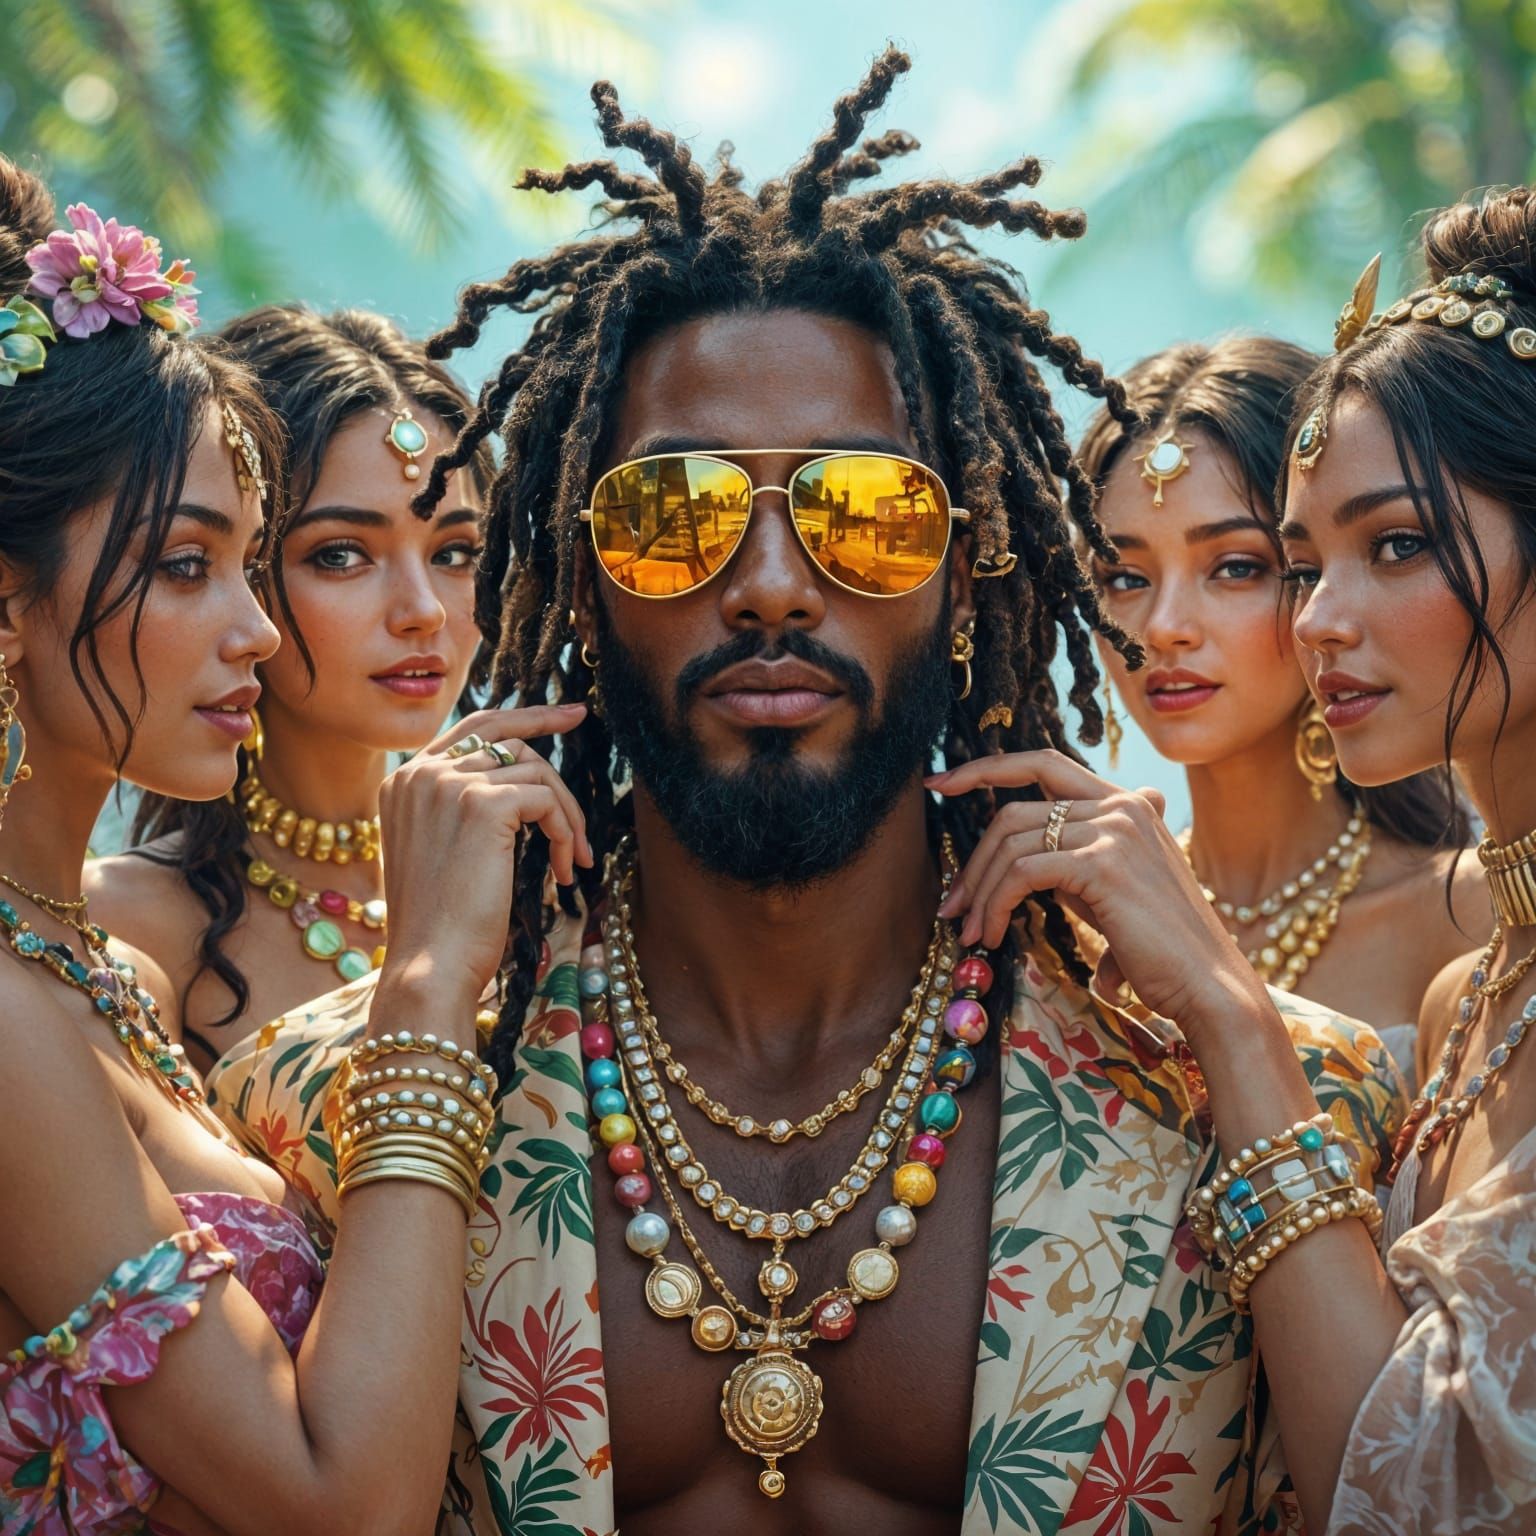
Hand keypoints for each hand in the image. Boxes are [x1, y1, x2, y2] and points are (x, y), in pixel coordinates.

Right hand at [377, 703, 592, 1005]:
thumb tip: (518, 784)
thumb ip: (461, 809)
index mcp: (402, 781)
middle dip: (549, 728)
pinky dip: (565, 831)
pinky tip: (563, 869)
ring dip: (566, 816)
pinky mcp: (483, 804)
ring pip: (535, 772)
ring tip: (571, 859)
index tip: (562, 714)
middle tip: (582, 720)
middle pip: (507, 739)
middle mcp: (420, 773)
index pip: (470, 729)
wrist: (429, 965)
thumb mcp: (440, 852)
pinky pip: (546, 800)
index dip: (520, 718)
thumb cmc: (440, 925)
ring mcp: (450, 784)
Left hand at [927, 749, 1267, 1033]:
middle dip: (974, 860)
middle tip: (952, 905)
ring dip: (980, 891)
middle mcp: (1122, 805)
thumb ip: (1076, 864)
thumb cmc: (1161, 952)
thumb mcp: (1112, 892)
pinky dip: (996, 903)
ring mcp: (1114, 830)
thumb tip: (1024, 865)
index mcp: (1127, 803)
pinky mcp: (1103, 864)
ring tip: (972, 932)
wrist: (1209, 986)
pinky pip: (1022, 872)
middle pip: (1014, 810)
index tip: (939, 781)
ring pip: (1012, 842)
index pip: (1043, 763)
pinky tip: (992, 934)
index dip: (987, 767)